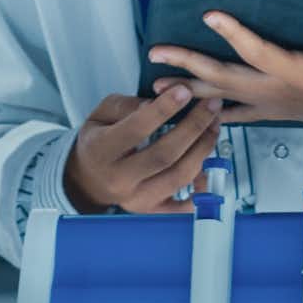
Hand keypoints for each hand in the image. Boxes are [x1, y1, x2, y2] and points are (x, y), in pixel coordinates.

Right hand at [63, 87, 223, 213]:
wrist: (88, 181)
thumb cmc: (98, 142)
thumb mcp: (101, 115)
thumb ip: (127, 105)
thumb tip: (157, 102)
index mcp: (101, 151)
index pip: (136, 129)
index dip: (164, 109)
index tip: (185, 91)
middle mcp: (119, 179)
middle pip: (165, 155)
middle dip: (194, 127)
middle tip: (212, 105)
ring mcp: (137, 199)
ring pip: (179, 177)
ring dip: (203, 149)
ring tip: (214, 126)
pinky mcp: (152, 210)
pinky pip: (184, 206)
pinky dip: (203, 189)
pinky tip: (210, 166)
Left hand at [147, 5, 302, 155]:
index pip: (260, 53)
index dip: (234, 34)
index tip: (208, 15)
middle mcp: (283, 93)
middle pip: (226, 79)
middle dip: (189, 65)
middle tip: (156, 53)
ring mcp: (280, 105)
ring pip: (226, 98)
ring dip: (190, 90)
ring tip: (156, 84)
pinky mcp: (283, 111)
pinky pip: (240, 114)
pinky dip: (214, 111)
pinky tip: (194, 110)